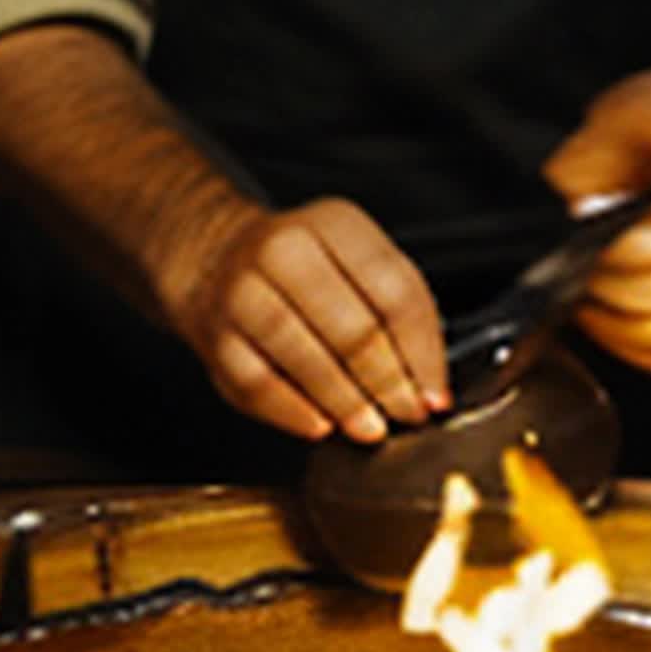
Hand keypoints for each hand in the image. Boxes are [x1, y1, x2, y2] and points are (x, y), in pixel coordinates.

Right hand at [157, 198, 449, 442]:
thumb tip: (428, 386)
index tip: (436, 394)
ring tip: (371, 428)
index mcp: (334, 223)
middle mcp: (283, 248)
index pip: (394, 289)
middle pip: (351, 325)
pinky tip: (320, 426)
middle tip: (407, 414)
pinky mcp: (214, 336)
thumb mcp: (357, 263)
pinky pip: (258, 383)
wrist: (218, 257)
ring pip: (302, 354)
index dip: (422, 350)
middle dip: (388, 380)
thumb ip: (399, 312)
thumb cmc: (307, 271)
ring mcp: (241, 290)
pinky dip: (293, 411)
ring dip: (345, 400)